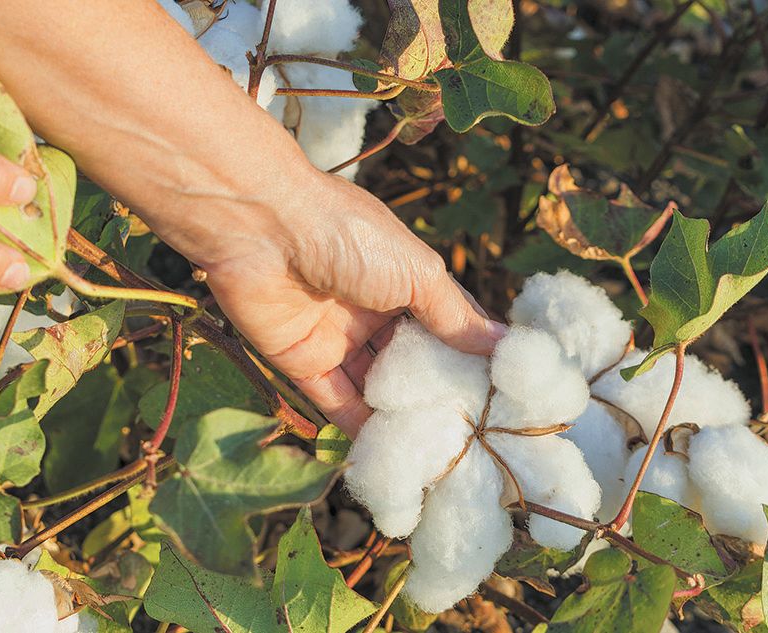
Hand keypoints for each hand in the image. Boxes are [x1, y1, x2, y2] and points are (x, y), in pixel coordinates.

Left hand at [202, 170, 504, 436]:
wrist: (262, 228)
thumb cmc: (348, 235)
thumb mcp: (415, 273)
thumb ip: (455, 316)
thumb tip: (504, 344)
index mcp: (403, 280)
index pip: (446, 326)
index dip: (473, 358)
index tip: (505, 396)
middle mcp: (371, 311)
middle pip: (411, 363)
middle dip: (439, 396)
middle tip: (476, 438)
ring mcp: (337, 339)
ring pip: (375, 388)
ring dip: (403, 418)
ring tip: (442, 457)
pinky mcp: (301, 363)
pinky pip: (336, 403)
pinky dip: (361, 429)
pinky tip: (392, 456)